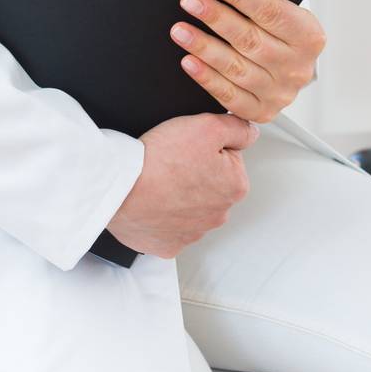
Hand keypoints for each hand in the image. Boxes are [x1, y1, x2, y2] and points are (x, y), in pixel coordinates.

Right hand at [106, 112, 259, 258]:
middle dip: (196, 171)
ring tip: (159, 179)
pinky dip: (162, 214)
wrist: (120, 187)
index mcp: (235, 186)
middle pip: (211, 184)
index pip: (228, 158)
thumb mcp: (206, 125)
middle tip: (172, 160)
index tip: (189, 147)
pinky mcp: (168, 245)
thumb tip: (250, 133)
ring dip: (179, 194)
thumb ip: (237, 128)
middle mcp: (219, 215)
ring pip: (190, 206)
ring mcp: (193, 233)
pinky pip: (170, 227)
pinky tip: (152, 201)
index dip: (207, 146)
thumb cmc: (160, 158)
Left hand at [169, 0, 325, 124]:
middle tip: (191, 2)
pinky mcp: (261, 111)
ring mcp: (280, 93)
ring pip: (236, 68)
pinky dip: (206, 77)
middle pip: (250, 40)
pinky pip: (229, 95)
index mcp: (309, 37)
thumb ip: (260, 3)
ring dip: (204, 47)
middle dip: (216, 18)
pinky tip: (189, 61)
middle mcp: (297, 67)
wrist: (291, 68)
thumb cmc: (282, 33)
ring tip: (181, 30)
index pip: (272, 12)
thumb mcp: (284, 12)